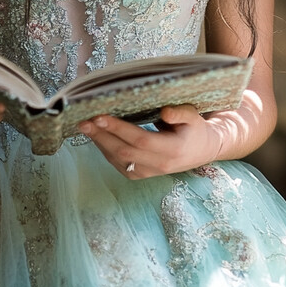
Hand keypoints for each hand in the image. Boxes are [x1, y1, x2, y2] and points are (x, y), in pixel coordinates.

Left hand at [77, 104, 222, 178]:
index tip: (100, 116)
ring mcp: (150, 173)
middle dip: (102, 136)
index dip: (119, 129)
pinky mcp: (143, 175)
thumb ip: (180, 113)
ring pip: (120, 161)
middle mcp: (160, 165)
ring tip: (84, 126)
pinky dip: (106, 151)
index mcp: (173, 150)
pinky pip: (120, 165)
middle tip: (83, 121)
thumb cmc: (194, 129)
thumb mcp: (194, 116)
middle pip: (125, 152)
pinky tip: (97, 137)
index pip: (141, 140)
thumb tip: (164, 111)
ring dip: (100, 144)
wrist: (202, 150)